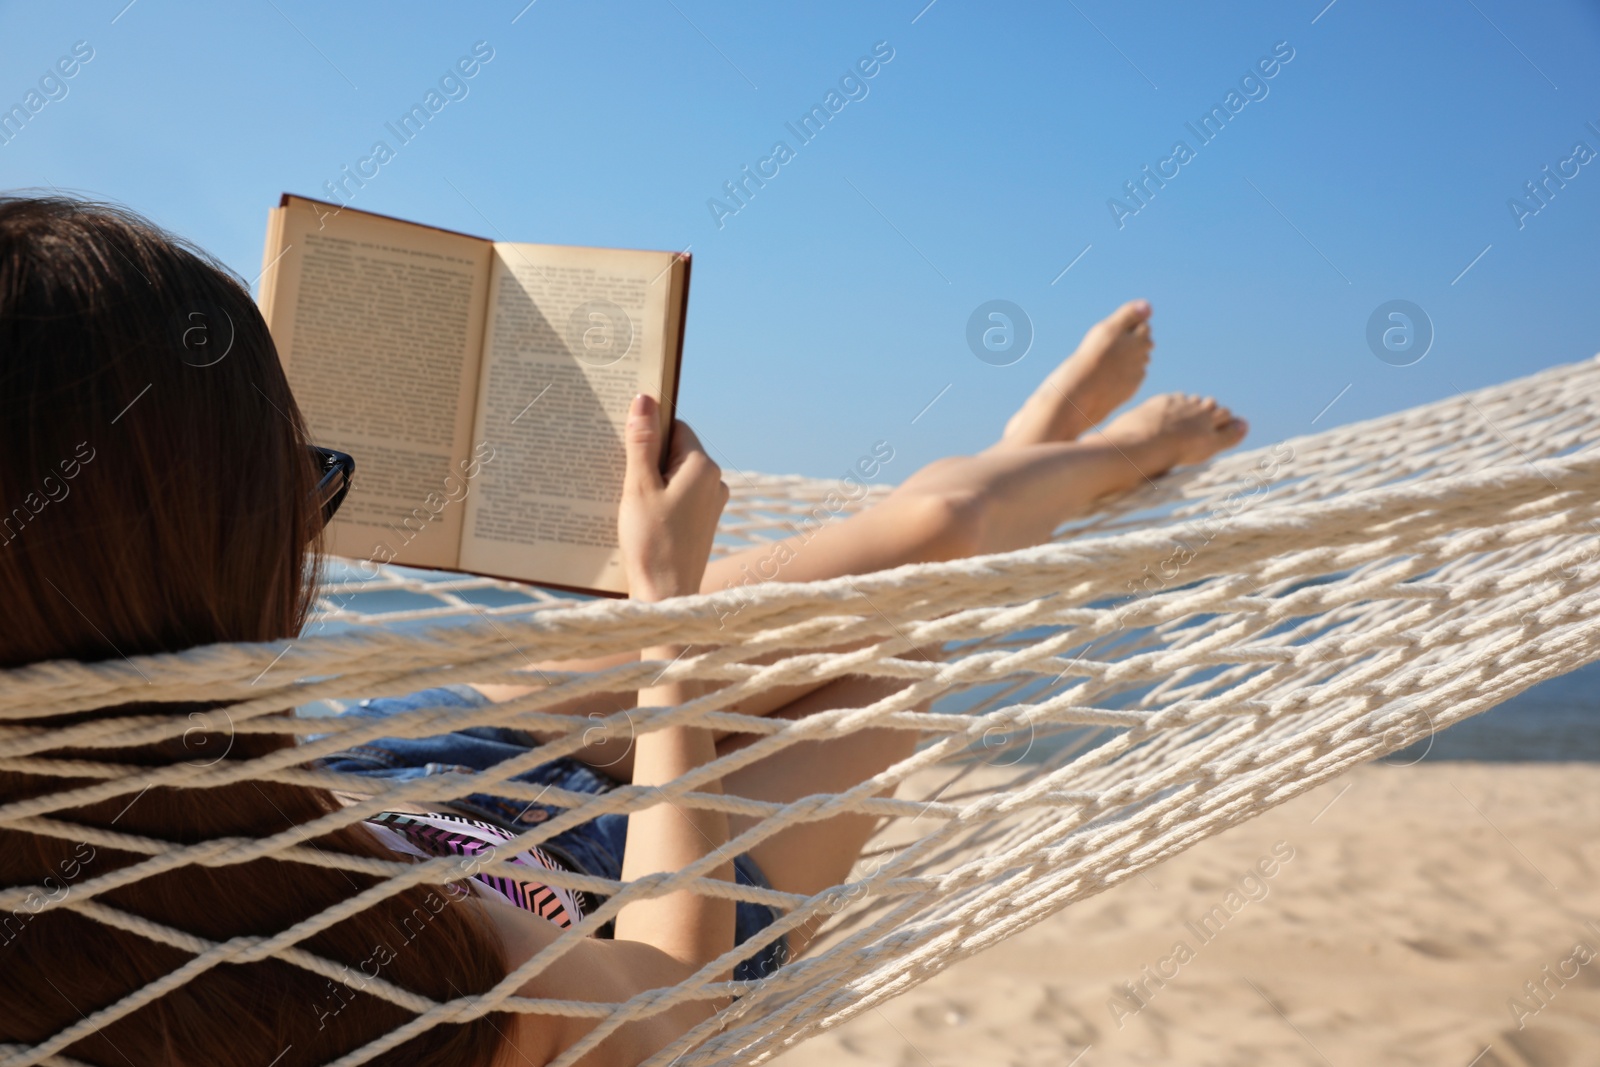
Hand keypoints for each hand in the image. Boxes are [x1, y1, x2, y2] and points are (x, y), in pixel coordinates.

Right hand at [618, 394, 727, 600]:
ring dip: (650, 481)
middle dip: (647, 457)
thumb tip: (644, 398)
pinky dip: (658, 500)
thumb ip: (641, 442)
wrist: (666, 598)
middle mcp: (714, 482)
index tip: (623, 441)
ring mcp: (711, 505)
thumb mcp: (639, 487)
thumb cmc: (651, 543)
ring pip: (675, 476)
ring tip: (625, 498)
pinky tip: (637, 516)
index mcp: (703, 467)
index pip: (675, 427)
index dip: (648, 431)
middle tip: (617, 471)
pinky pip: (679, 498)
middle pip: (675, 451)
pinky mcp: (703, 524)